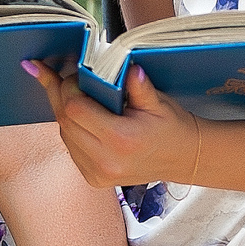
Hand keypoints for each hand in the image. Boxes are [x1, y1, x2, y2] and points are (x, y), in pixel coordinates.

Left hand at [27, 61, 202, 187]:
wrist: (182, 158)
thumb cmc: (171, 128)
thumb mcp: (158, 102)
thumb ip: (138, 85)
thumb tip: (128, 67)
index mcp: (121, 139)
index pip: (75, 109)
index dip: (69, 88)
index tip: (77, 76)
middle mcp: (105, 160)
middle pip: (65, 122)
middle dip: (62, 96)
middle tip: (69, 80)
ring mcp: (97, 173)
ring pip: (64, 135)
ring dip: (65, 113)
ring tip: (73, 95)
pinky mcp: (94, 178)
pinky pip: (71, 149)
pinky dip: (72, 130)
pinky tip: (80, 118)